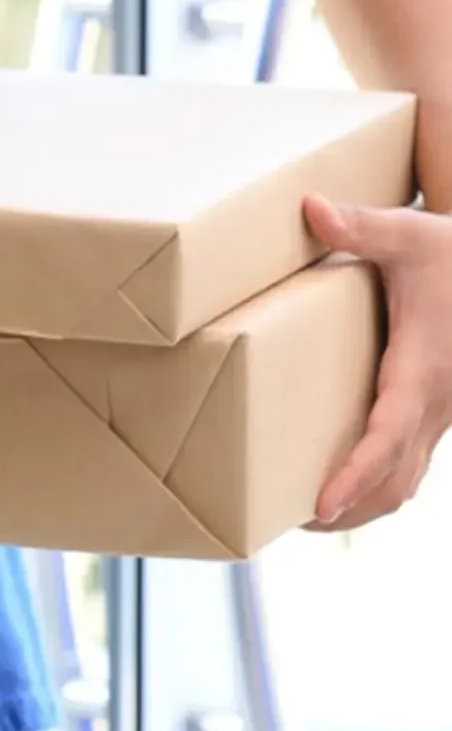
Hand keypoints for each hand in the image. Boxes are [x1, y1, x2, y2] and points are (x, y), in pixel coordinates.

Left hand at [303, 194, 451, 531]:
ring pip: (408, 478)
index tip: (322, 505)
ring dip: (366, 502)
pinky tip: (345, 479)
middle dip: (350, 507)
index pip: (388, 436)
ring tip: (310, 514)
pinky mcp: (436, 407)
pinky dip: (380, 479)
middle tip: (293, 522)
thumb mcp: (412, 234)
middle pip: (397, 479)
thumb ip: (362, 226)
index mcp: (423, 370)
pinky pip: (411, 459)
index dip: (356, 474)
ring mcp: (441, 411)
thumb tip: (311, 208)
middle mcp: (436, 402)